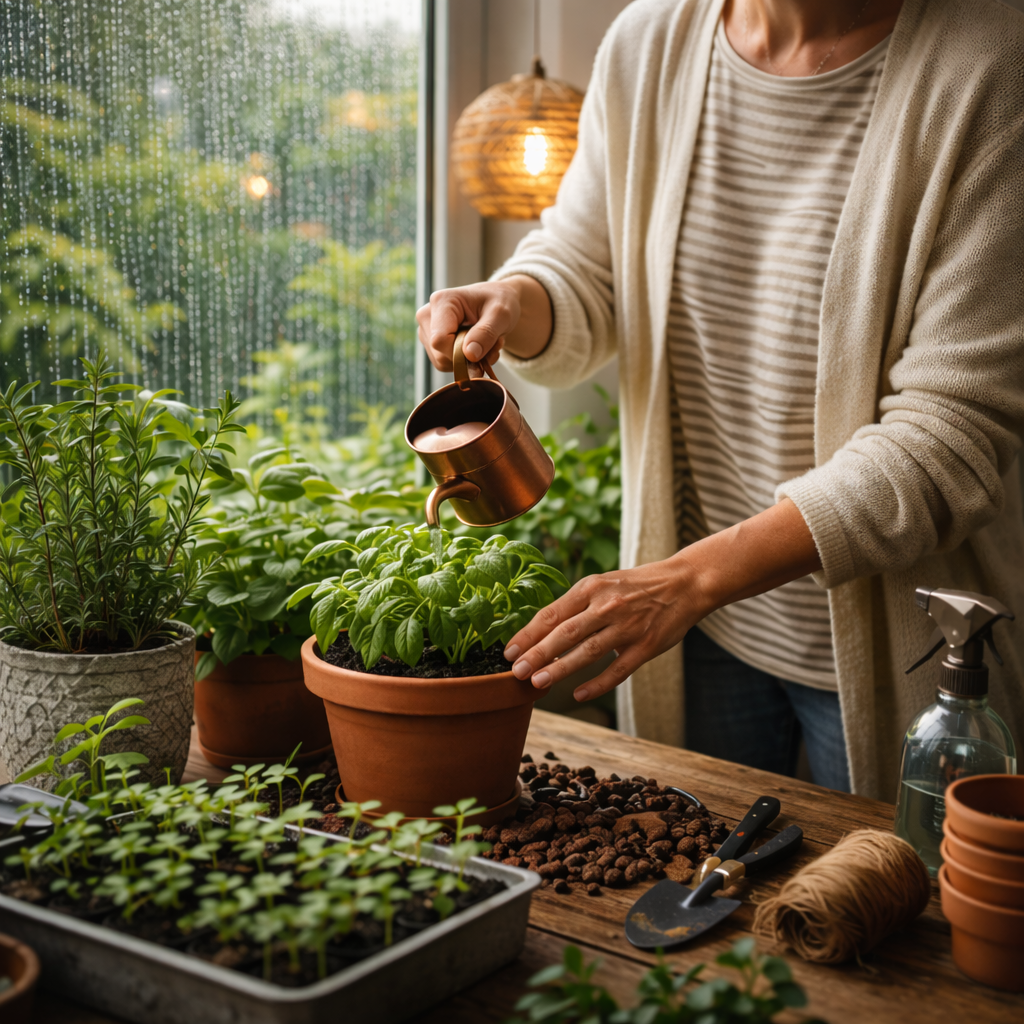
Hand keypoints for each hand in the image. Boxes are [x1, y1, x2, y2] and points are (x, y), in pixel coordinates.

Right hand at [416, 275, 551, 373]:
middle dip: (469, 357)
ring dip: (469, 360)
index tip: (485, 348)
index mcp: (441, 302)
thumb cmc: (499, 301)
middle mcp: (427, 315)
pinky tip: (476, 346)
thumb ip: (486, 333)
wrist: (497, 301)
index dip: (462, 353)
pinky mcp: (431, 342)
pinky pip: (445, 363)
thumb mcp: (501, 315)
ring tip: (485, 342)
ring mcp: (427, 330)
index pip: (440, 341)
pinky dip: (464, 361)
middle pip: (440, 354)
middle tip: (491, 344)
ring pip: (442, 362)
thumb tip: (470, 355)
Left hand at [503, 561, 704, 700]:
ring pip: (587, 652)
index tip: (509, 651)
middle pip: (565, 633)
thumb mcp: (603, 583)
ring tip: (537, 683)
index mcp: (592, 587)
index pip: (552, 613)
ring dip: (560, 669)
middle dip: (537, 654)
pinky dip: (597, 684)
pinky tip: (579, 694)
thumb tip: (541, 629)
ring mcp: (627, 627)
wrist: (685, 584)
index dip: (528, 634)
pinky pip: (618, 670)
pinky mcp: (646, 646)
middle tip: (516, 671)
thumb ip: (576, 604)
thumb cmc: (636, 586)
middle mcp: (607, 606)